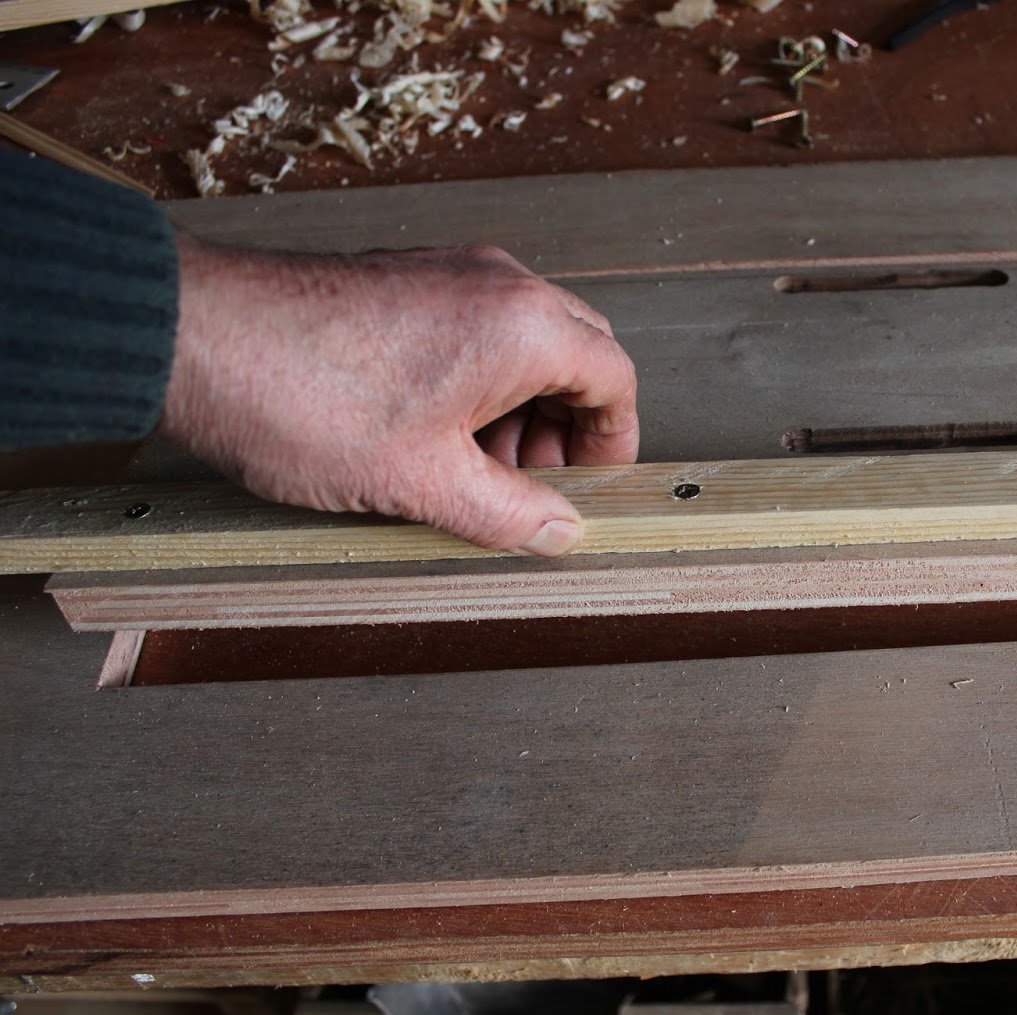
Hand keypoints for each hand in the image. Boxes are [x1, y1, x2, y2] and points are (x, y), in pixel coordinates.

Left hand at [160, 237, 638, 556]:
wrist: (192, 335)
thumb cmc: (301, 395)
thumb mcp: (423, 482)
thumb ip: (508, 513)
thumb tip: (558, 531)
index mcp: (523, 326)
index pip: (614, 379)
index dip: (612, 442)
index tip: (589, 485)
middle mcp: (497, 284)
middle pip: (577, 354)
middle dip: (566, 427)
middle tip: (531, 485)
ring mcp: (448, 272)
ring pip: (523, 341)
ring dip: (519, 407)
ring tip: (473, 469)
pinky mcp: (404, 277)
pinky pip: (473, 327)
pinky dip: (475, 380)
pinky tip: (428, 433)